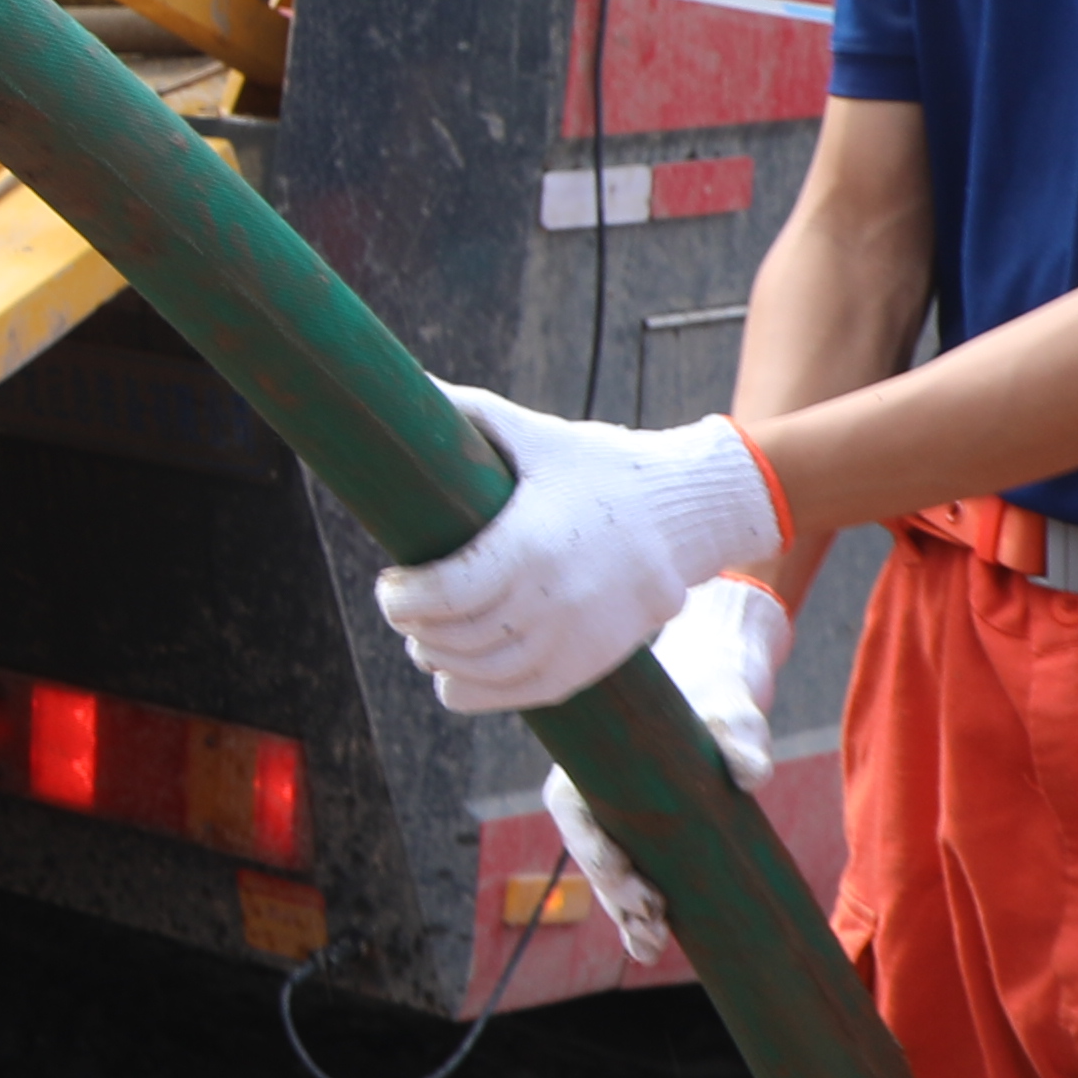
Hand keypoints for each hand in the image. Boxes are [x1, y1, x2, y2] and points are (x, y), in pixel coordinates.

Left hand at [371, 386, 788, 717]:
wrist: (687, 510)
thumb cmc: (599, 466)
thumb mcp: (534, 435)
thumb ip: (468, 415)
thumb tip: (403, 382)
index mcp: (532, 542)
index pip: (447, 592)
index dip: (404, 600)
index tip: (390, 586)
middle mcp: (557, 597)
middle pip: (460, 636)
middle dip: (417, 628)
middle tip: (404, 610)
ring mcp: (579, 635)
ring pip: (487, 672)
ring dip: (441, 663)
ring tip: (424, 642)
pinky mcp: (596, 659)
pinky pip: (526, 694)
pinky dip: (479, 695)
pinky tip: (452, 682)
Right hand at [541, 577, 787, 958]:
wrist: (720, 684)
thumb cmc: (717, 691)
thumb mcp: (732, 708)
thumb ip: (743, 736)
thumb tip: (752, 775)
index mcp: (592, 762)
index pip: (576, 815)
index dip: (598, 854)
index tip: (628, 879)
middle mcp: (595, 794)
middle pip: (593, 855)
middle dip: (615, 896)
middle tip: (651, 919)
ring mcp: (619, 817)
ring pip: (610, 875)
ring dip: (625, 914)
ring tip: (652, 946)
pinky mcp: (646, 834)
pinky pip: (634, 876)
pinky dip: (639, 912)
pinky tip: (656, 941)